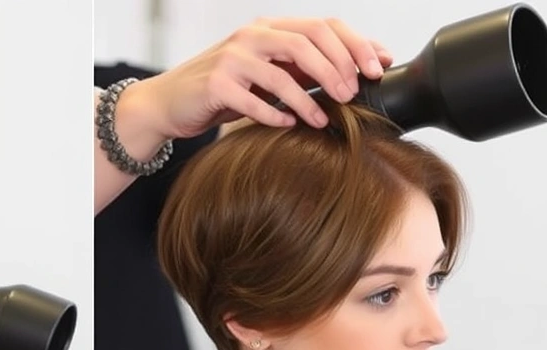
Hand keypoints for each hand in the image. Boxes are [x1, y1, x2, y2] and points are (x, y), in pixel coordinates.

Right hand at [126, 17, 393, 140]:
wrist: (168, 103)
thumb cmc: (222, 90)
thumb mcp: (266, 73)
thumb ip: (302, 69)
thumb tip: (357, 73)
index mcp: (269, 28)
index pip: (323, 25)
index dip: (356, 44)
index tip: (378, 68)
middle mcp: (251, 36)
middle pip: (307, 42)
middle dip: (337, 68)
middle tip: (353, 95)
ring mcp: (231, 59)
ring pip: (282, 73)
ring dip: (309, 99)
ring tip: (324, 119)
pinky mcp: (215, 86)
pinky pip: (252, 101)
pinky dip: (274, 115)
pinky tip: (288, 126)